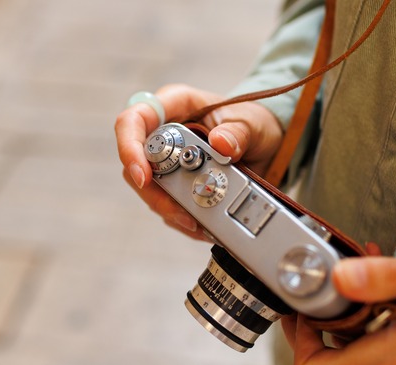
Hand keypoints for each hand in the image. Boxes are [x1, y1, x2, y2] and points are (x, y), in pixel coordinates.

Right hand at [115, 84, 282, 239]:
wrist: (266, 144)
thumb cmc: (254, 122)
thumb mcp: (253, 124)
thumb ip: (238, 132)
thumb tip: (221, 143)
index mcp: (175, 105)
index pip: (134, 120)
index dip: (130, 148)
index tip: (143, 177)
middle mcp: (164, 132)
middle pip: (137, 163)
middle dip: (154, 193)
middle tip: (181, 214)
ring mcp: (167, 160)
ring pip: (150, 189)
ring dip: (170, 210)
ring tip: (198, 225)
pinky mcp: (176, 184)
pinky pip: (169, 205)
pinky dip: (183, 219)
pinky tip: (203, 227)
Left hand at [280, 252, 395, 364]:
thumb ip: (380, 277)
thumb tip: (338, 276)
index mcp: (389, 362)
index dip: (298, 341)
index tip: (305, 309)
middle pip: (325, 364)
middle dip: (323, 321)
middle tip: (334, 285)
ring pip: (349, 359)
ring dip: (348, 321)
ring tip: (366, 282)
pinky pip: (373, 357)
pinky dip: (369, 329)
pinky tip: (386, 297)